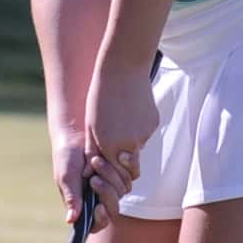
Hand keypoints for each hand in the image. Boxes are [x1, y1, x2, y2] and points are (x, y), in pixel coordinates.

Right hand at [54, 131, 124, 230]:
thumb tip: (70, 220)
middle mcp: (100, 199)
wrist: (76, 134)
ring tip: (95, 160)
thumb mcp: (66, 178)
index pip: (97, 224)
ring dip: (110, 175)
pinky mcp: (122, 172)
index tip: (99, 207)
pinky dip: (123, 166)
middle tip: (94, 178)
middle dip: (106, 193)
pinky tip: (115, 157)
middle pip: (113, 209)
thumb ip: (72, 198)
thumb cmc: (66, 158)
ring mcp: (112, 186)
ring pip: (122, 191)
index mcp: (84, 206)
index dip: (101, 219)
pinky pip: (131, 176)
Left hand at [85, 74, 158, 205]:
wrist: (123, 69)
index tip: (104, 165)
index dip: (110, 173)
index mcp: (111, 146)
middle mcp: (130, 144)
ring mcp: (144, 134)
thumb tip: (89, 171)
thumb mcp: (91, 125)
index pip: (114, 174)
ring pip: (137, 148)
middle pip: (131, 169)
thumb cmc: (100, 96)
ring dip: (129, 144)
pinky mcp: (153, 123)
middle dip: (123, 166)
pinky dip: (137, 128)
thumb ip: (93, 150)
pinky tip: (129, 111)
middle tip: (113, 151)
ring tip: (118, 121)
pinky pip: (144, 134)